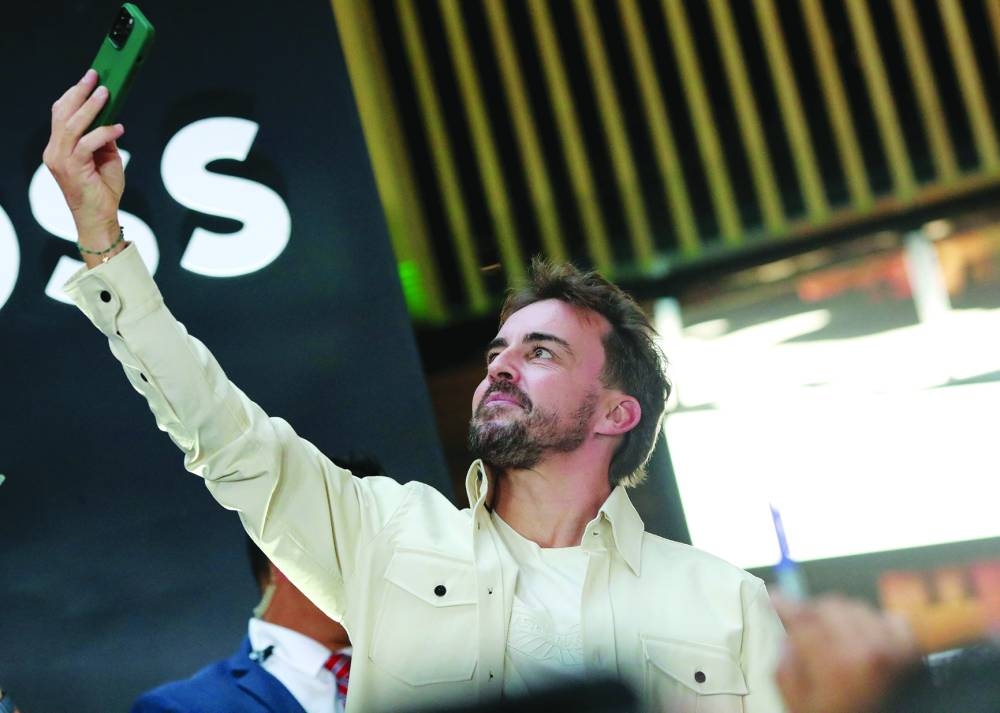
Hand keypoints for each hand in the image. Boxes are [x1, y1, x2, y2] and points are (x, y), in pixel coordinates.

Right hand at [42, 69, 124, 246]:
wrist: (99, 218)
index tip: (88, 80)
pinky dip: (103, 133)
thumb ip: (104, 140)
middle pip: (63, 114)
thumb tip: (111, 119)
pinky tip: (118, 128)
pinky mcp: (73, 168)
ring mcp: (61, 160)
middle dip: (79, 93)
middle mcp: (55, 151)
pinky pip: (87, 143)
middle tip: (94, 76)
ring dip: (90, 106)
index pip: (60, 115)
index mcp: (59, 148)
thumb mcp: (106, 159)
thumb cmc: (102, 190)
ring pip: (72, 125)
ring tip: (105, 93)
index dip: (73, 95)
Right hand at [774, 594, 918, 712]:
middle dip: (811, 615)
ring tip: (835, 639)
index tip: (775, 597)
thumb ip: (785, 669)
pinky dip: (874, 623)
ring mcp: (892, 648)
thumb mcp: (799, 705)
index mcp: (836, 665)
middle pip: (827, 606)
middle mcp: (867, 650)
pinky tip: (864, 639)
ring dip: (840, 618)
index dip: (783, 604)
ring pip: (854, 607)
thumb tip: (786, 640)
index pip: (801, 618)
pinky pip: (888, 618)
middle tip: (805, 629)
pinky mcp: (909, 651)